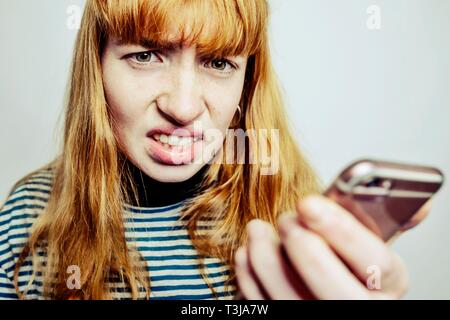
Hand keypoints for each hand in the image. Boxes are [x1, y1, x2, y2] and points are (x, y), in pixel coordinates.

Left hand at [234, 195, 430, 299]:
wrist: (331, 296)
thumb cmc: (349, 267)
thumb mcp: (372, 247)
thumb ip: (381, 224)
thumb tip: (418, 201)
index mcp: (385, 285)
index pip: (374, 262)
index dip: (340, 231)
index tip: (308, 203)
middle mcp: (358, 310)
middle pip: (332, 289)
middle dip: (302, 247)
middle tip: (286, 219)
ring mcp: (321, 319)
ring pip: (290, 300)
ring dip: (266, 259)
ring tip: (258, 230)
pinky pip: (265, 307)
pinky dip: (250, 279)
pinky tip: (247, 254)